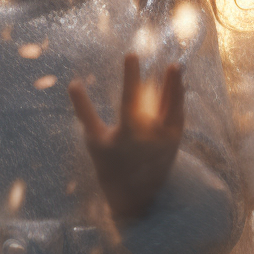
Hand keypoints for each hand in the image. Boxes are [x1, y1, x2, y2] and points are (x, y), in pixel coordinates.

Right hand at [69, 54, 184, 220]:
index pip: (130, 97)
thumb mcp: (94, 139)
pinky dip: (179, 101)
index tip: (131, 55)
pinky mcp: (175, 144)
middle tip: (172, 61)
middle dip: (168, 81)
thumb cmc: (109, 166)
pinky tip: (178, 86)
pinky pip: (179, 117)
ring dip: (177, 87)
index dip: (130, 74)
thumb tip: (73, 83)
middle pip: (163, 101)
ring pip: (175, 107)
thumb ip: (85, 110)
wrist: (133, 198)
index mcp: (129, 133)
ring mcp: (167, 140)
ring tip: (176, 67)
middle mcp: (152, 135)